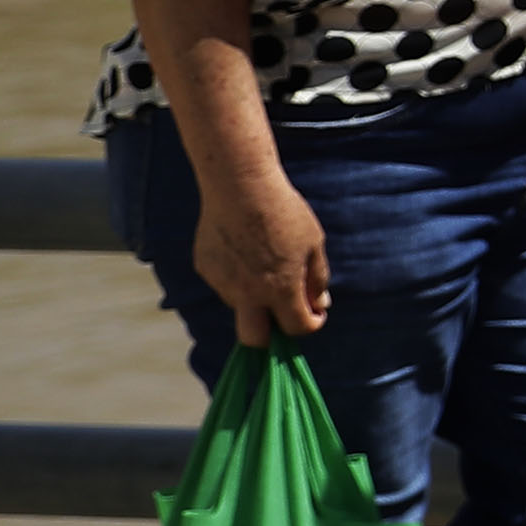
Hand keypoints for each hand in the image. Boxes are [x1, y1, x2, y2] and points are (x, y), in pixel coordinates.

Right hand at [194, 171, 330, 346]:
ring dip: (254, 297)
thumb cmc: (283, 212)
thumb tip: (319, 304)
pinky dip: (236, 276)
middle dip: (269, 337)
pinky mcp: (205, 268)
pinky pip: (224, 282)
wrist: (239, 186)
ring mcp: (222, 283)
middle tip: (281, 316)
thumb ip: (316, 279)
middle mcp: (247, 294)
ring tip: (264, 260)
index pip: (297, 328)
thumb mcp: (313, 243)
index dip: (311, 323)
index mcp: (280, 289)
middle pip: (254, 339)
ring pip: (239, 305)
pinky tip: (243, 247)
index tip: (314, 313)